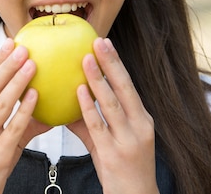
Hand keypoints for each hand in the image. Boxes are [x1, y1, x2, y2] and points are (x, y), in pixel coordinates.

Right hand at [0, 38, 50, 193]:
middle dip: (7, 66)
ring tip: (31, 64)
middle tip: (23, 47)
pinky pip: (13, 128)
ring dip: (16, 83)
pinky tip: (35, 96)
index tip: (10, 42)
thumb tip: (46, 107)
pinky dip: (24, 110)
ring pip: (0, 105)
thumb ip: (20, 122)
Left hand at [67, 38, 158, 193]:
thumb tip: (68, 102)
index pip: (129, 86)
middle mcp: (139, 126)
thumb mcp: (113, 141)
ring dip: (99, 80)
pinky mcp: (114, 153)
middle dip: (112, 63)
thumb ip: (91, 122)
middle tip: (98, 42)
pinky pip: (98, 125)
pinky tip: (79, 92)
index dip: (117, 64)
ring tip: (86, 60)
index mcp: (142, 119)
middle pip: (125, 88)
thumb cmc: (123, 168)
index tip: (105, 44)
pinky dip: (89, 107)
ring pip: (112, 103)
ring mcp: (128, 139)